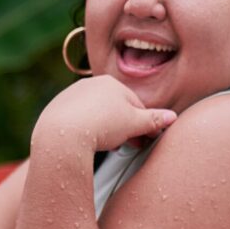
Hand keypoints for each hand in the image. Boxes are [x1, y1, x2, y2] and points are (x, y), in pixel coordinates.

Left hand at [32, 75, 176, 154]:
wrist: (62, 134)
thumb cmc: (100, 125)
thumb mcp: (134, 124)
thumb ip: (154, 120)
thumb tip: (172, 117)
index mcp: (111, 83)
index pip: (135, 105)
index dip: (143, 124)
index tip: (145, 140)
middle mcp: (90, 84)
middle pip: (115, 108)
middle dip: (125, 127)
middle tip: (130, 146)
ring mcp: (72, 95)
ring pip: (96, 114)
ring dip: (106, 129)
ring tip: (109, 146)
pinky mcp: (57, 109)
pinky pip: (78, 119)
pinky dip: (86, 130)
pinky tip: (88, 143)